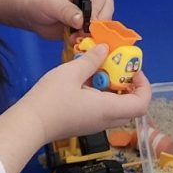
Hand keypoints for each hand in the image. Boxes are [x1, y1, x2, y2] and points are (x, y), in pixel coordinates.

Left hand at [0, 0, 114, 39]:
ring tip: (76, 37)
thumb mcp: (51, 3)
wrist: (29, 13)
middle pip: (106, 11)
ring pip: (103, 24)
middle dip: (96, 24)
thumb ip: (66, 10)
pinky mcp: (86, 24)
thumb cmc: (38, 0)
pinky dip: (88, 39)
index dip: (98, 11)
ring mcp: (91, 11)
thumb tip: (81, 20)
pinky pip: (94, 33)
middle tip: (84, 33)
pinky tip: (77, 41)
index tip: (89, 23)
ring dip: (92, 33)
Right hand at [24, 44, 150, 143]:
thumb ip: (91, 60)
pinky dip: (102, 95)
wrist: (29, 124)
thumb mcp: (71, 73)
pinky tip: (85, 81)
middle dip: (130, 86)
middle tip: (117, 69)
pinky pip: (103, 110)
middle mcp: (106, 120)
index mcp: (108, 109)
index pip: (141, 104)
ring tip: (99, 71)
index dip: (144, 86)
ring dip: (114, 90)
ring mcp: (95, 124)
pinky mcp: (85, 124)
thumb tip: (106, 48)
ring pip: (117, 108)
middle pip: (131, 107)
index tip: (132, 70)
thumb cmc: (50, 99)